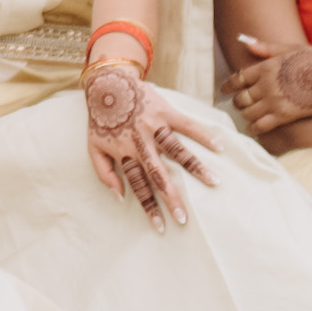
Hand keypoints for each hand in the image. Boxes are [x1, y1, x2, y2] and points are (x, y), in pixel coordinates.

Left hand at [81, 63, 208, 224]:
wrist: (106, 83)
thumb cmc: (101, 119)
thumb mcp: (93, 148)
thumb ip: (104, 173)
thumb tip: (119, 197)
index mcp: (125, 153)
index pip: (139, 186)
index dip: (150, 207)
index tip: (161, 226)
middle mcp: (141, 142)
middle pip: (159, 175)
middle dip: (171, 198)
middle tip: (184, 218)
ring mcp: (155, 126)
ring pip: (178, 150)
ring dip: (196, 167)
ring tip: (214, 182)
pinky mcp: (165, 111)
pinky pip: (187, 125)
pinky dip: (202, 135)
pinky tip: (218, 148)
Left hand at [219, 30, 311, 138]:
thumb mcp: (292, 48)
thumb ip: (267, 48)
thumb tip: (245, 42)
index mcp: (267, 66)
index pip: (238, 77)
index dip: (228, 85)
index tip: (224, 90)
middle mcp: (267, 84)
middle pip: (240, 97)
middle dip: (237, 101)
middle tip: (239, 104)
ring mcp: (275, 100)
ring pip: (248, 113)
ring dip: (246, 115)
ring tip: (248, 116)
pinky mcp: (285, 115)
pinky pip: (261, 125)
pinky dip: (255, 128)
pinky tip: (256, 128)